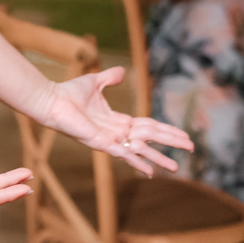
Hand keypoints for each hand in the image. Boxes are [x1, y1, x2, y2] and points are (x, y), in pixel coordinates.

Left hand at [44, 66, 193, 175]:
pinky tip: (150, 171)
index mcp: (118, 121)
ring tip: (176, 167)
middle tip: (190, 147)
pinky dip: (137, 162)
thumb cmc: (70, 93)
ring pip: (141, 149)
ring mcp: (110, 140)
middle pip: (150, 138)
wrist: (52, 100)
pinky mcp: (101, 144)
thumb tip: (122, 71)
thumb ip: (110, 79)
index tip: (182, 135)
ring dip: (158, 158)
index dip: (165, 130)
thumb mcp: (96, 82)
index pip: (148, 127)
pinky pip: (123, 154)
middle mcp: (117, 133)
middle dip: (170, 142)